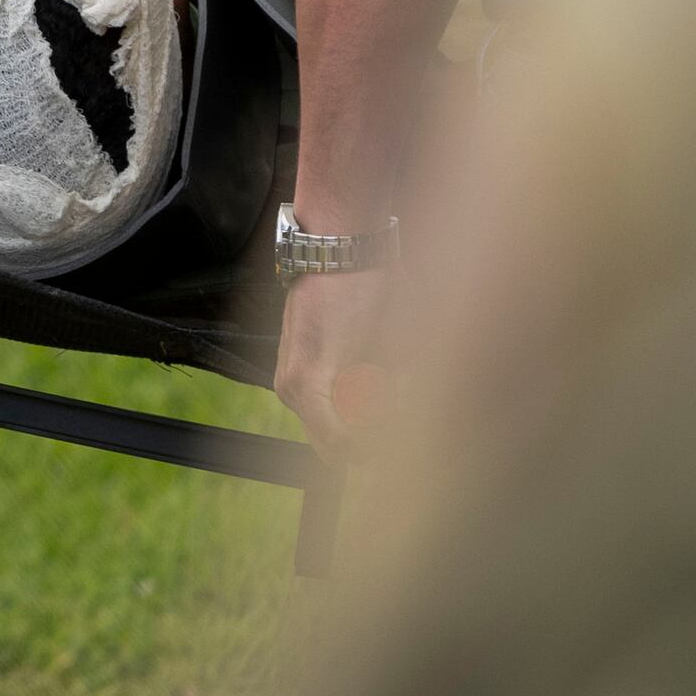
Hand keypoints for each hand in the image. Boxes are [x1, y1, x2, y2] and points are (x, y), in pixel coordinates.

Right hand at [273, 266, 394, 445]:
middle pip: (326, 442)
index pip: (338, 444)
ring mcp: (285, 377)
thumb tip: (410, 418)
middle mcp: (288, 386)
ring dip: (351, 417)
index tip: (398, 430)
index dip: (372, 445)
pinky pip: (317, 402)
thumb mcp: (399, 344)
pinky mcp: (290, 366)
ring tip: (380, 386)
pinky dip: (340, 399)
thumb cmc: (368, 288)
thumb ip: (402, 391)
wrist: (338, 250)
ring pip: (320, 424)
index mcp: (309, 383)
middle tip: (394, 411)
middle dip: (363, 435)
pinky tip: (362, 373)